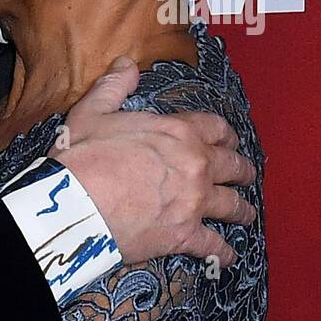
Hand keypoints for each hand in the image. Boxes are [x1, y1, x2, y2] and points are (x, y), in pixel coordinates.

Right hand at [58, 57, 255, 266]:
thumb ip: (114, 86)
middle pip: (233, 165)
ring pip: (233, 205)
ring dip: (242, 210)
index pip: (215, 128)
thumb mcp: (91, 113)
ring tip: (245, 215)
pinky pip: (214, 245)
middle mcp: (196, 165)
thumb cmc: (81, 158)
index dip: (225, 133)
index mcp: (178, 132)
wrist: (75, 204)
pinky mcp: (185, 235)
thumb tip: (127, 64)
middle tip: (244, 175)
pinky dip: (223, 252)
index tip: (228, 140)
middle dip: (242, 170)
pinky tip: (227, 255)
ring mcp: (194, 202)